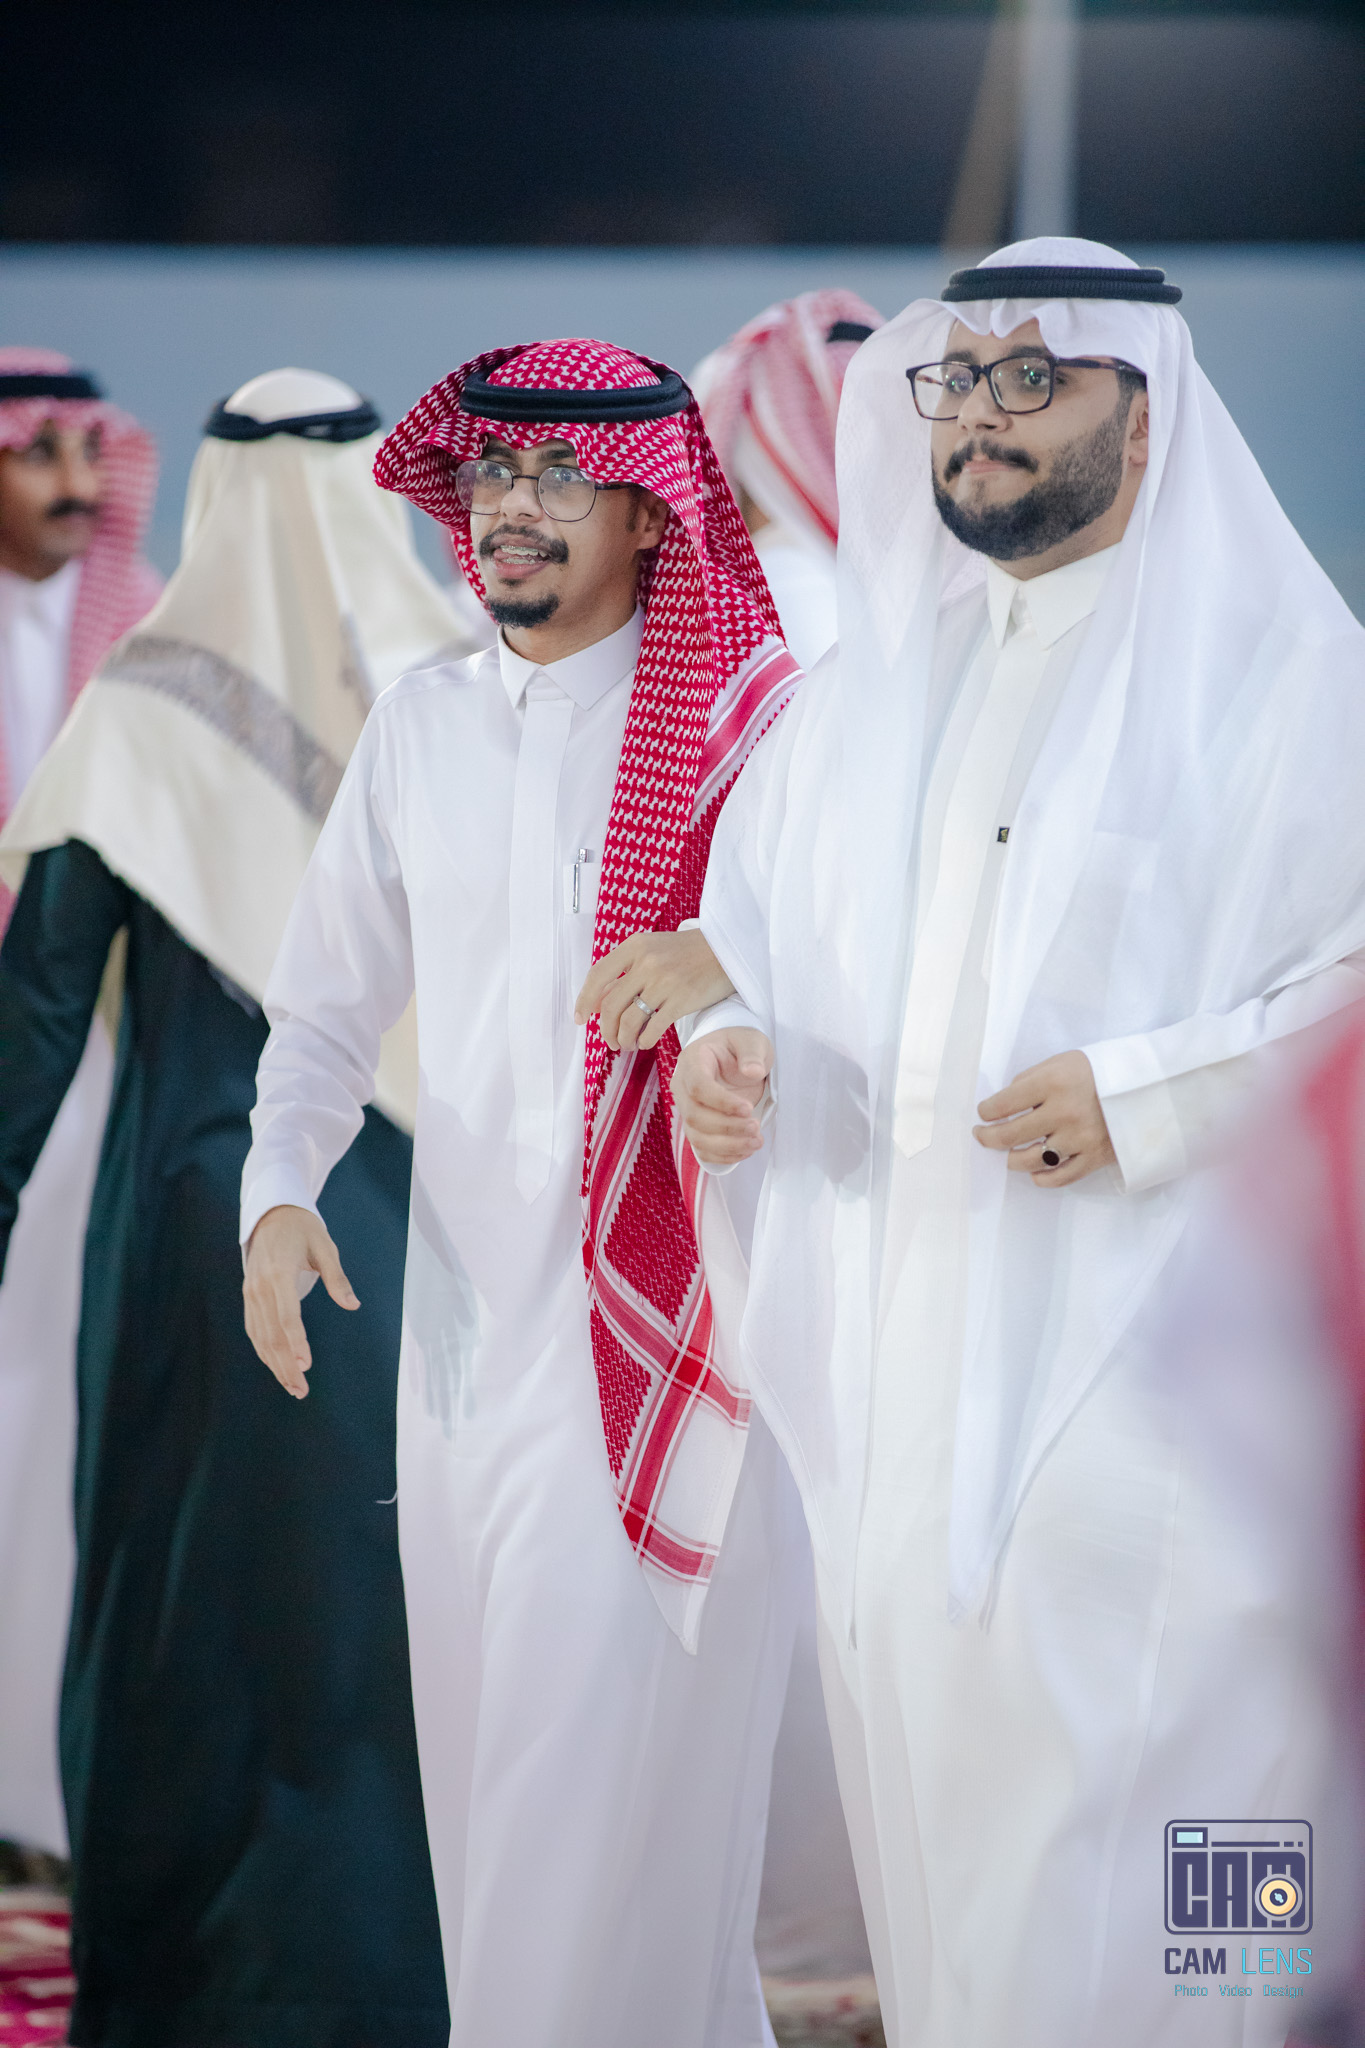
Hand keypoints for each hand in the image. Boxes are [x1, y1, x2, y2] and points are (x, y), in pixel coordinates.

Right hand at [243, 1204, 358, 1397]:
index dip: (296, 1343)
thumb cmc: (303, 1229)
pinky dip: (264, 1350)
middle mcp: (260, 1287)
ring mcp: (251, 1292)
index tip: (305, 1366)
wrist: (272, 1213)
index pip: (287, 1316)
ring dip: (274, 1364)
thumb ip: (336, 1278)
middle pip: (272, 1334)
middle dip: (285, 1365)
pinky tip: (276, 1367)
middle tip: (301, 1390)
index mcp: (279, 1273)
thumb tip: (352, 1304)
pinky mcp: (249, 1296)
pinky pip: (254, 1328)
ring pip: (260, 1336)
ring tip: (292, 1387)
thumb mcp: (325, 1247)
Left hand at [574, 927, 734, 1052]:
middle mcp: (646, 963)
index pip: (598, 976)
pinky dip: (644, 1041)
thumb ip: (627, 969)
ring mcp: (664, 982)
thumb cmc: (688, 951)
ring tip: (627, 1044)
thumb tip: (598, 998)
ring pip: (629, 1020)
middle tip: (610, 1041)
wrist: (727, 950)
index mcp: (635, 946)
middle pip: (610, 1005)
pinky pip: (653, 1028)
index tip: (579, 1019)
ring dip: (623, 1039)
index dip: (584, 1001)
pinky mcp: (681, 1000)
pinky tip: (645, 1042)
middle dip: (605, 1029)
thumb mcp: (653, 948)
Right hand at [673, 1027, 773, 1165]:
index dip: (721, 1102)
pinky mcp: (697, 1127)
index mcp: (693, 1062)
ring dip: (728, 1145)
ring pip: (697, 1137)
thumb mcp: (751, 1041)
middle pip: (695, 1116)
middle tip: (756, 1127)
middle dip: (727, 1126)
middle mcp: (683, 1087)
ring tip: (756, 1141)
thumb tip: (752, 1072)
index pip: (698, 1087)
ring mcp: (688, 1109)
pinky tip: (746, 1150)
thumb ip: (752, 1053)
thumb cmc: (740, 1046)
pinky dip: (724, 1156)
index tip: (747, 1109)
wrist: (734, 1057)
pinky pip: (702, 1149)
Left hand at [973, 1050, 1115, 1187]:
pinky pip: (1061, 1177)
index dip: (986, 1111)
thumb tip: (1005, 1102)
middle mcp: (1064, 1112)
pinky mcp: (1095, 1158)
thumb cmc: (1099, 1072)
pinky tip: (1034, 1172)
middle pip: (1010, 1135)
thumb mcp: (1062, 1062)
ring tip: (1010, 1153)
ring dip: (1012, 1159)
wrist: (1149, 1087)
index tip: (984, 1113)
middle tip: (982, 1136)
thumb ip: (1031, 1080)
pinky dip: (1042, 1178)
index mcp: (1053, 1083)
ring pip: (1031, 1160)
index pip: (1004, 1103)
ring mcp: (1079, 1138)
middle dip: (988, 1137)